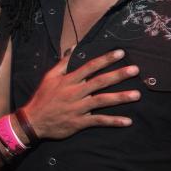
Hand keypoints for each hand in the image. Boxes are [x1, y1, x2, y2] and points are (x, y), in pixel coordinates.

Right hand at [22, 49, 140, 139]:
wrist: (33, 121)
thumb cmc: (43, 97)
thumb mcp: (50, 77)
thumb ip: (63, 63)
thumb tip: (73, 47)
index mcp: (69, 80)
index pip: (90, 66)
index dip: (105, 59)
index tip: (120, 53)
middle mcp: (75, 93)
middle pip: (100, 82)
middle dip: (118, 75)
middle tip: (135, 70)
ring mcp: (78, 108)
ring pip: (102, 101)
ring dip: (120, 97)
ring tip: (137, 94)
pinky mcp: (79, 122)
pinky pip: (98, 121)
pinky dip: (113, 121)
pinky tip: (127, 121)